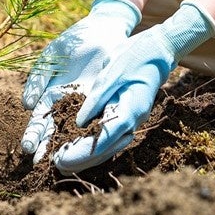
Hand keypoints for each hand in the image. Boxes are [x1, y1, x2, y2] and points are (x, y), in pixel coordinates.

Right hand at [20, 0, 140, 161]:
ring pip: (78, 131)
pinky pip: (99, 120)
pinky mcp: (106, 102)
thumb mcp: (50, 58)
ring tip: (65, 161)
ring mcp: (87, 106)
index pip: (39, 122)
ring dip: (71, 146)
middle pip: (57, 132)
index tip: (28, 149)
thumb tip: (26, 105)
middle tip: (43, 164)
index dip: (33, 136)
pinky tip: (91, 145)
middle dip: (49, 148)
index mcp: (50, 97)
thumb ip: (37, 79)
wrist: (103, 29)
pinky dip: (95, 133)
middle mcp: (69, 107)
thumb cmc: (73, 42)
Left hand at [52, 1, 214, 173]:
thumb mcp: (111, 74)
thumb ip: (96, 99)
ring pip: (108, 148)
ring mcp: (132, 120)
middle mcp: (133, 121)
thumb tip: (79, 124)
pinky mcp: (127, 116)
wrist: (159, 49)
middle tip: (56, 165)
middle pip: (105, 150)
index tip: (60, 158)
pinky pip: (110, 137)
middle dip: (80, 160)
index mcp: (130, 111)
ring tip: (64, 162)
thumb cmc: (135, 56)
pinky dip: (93, 146)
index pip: (102, 141)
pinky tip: (78, 148)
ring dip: (86, 157)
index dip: (80, 153)